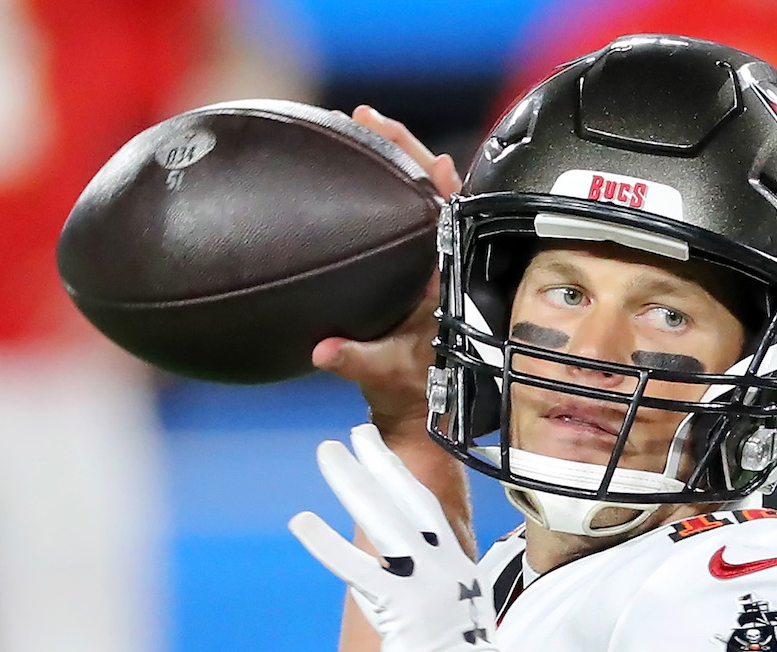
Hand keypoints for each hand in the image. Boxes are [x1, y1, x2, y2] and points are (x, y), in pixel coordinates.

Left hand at [290, 425, 563, 651]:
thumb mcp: (458, 627)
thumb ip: (441, 602)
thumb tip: (428, 601)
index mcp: (460, 571)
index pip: (429, 512)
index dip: (402, 479)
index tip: (381, 451)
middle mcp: (447, 569)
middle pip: (408, 502)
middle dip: (378, 464)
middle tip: (350, 433)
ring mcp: (425, 587)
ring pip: (383, 522)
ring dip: (352, 484)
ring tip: (326, 453)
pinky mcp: (401, 612)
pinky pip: (357, 571)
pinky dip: (327, 544)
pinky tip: (300, 520)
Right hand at [313, 107, 463, 447]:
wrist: (414, 409)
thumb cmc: (411, 393)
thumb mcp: (385, 377)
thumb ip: (355, 362)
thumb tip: (325, 352)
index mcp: (447, 283)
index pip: (451, 222)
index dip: (443, 187)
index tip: (433, 159)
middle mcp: (440, 265)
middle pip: (431, 194)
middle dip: (404, 151)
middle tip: (367, 117)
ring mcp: (423, 262)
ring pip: (413, 198)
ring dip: (390, 161)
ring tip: (359, 125)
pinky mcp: (406, 266)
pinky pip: (396, 214)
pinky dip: (378, 185)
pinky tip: (352, 163)